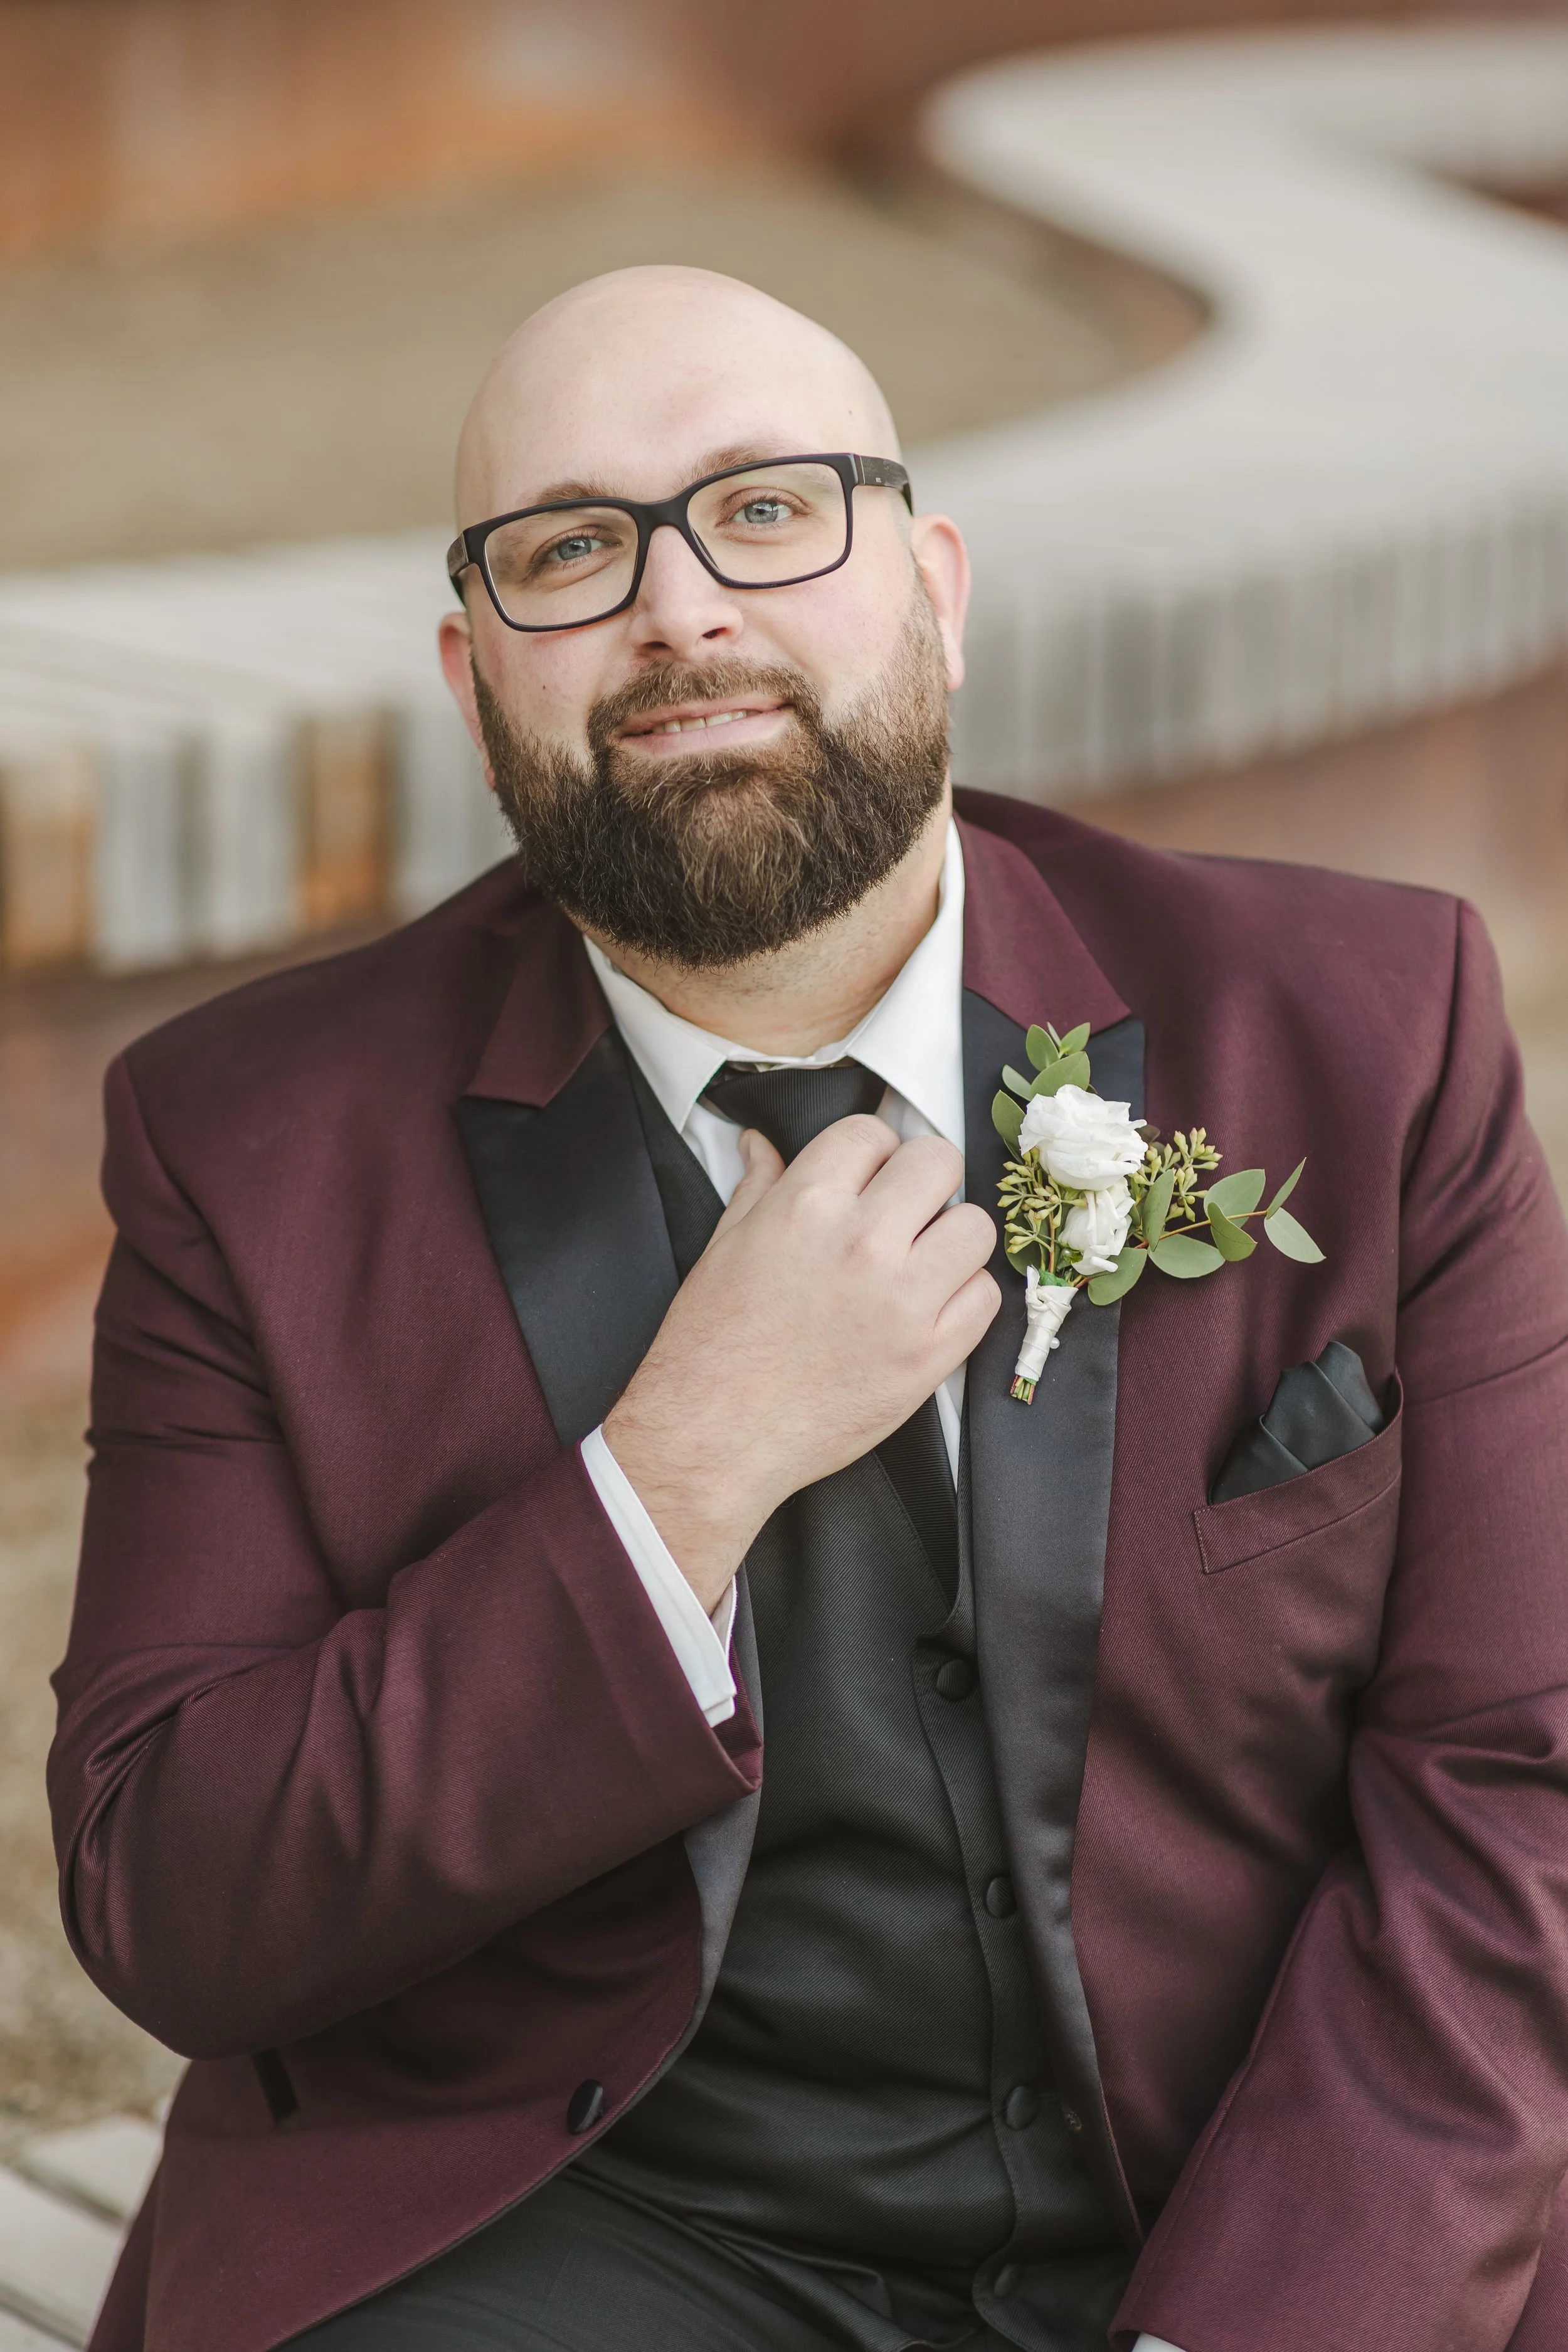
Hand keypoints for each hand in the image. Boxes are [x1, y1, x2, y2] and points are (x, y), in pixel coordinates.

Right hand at [602, 1117, 999, 1609]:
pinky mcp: (929, 1356)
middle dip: (922, 1181)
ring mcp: (902, 1300)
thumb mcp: (724, 1247)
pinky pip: (984, 1298)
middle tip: (905, 1212)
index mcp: (806, 1206)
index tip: (868, 1178)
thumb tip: (761, 1145)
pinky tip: (929, 1309)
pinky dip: (964, 1299)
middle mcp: (862, 1242)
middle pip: (938, 1162)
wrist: (714, 1436)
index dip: (872, 1153)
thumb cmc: (711, 1344)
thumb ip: (758, 1188)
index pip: (872, 1133)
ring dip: (952, 1239)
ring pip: (975, 1227)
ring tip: (922, 1263)